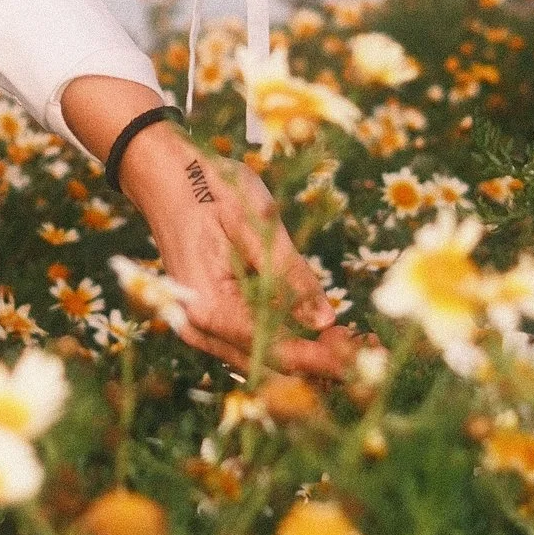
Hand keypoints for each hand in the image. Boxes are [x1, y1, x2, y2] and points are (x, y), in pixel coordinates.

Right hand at [61, 76, 354, 378]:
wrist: (161, 173)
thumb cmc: (206, 187)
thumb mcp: (254, 222)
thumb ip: (289, 273)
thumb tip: (326, 318)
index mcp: (208, 307)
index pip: (273, 347)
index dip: (322, 356)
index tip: (364, 353)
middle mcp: (199, 328)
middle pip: (269, 361)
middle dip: (322, 361)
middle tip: (372, 349)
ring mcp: (201, 326)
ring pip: (262, 356)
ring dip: (308, 353)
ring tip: (357, 341)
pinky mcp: (210, 317)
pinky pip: (252, 339)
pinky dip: (288, 337)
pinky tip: (323, 330)